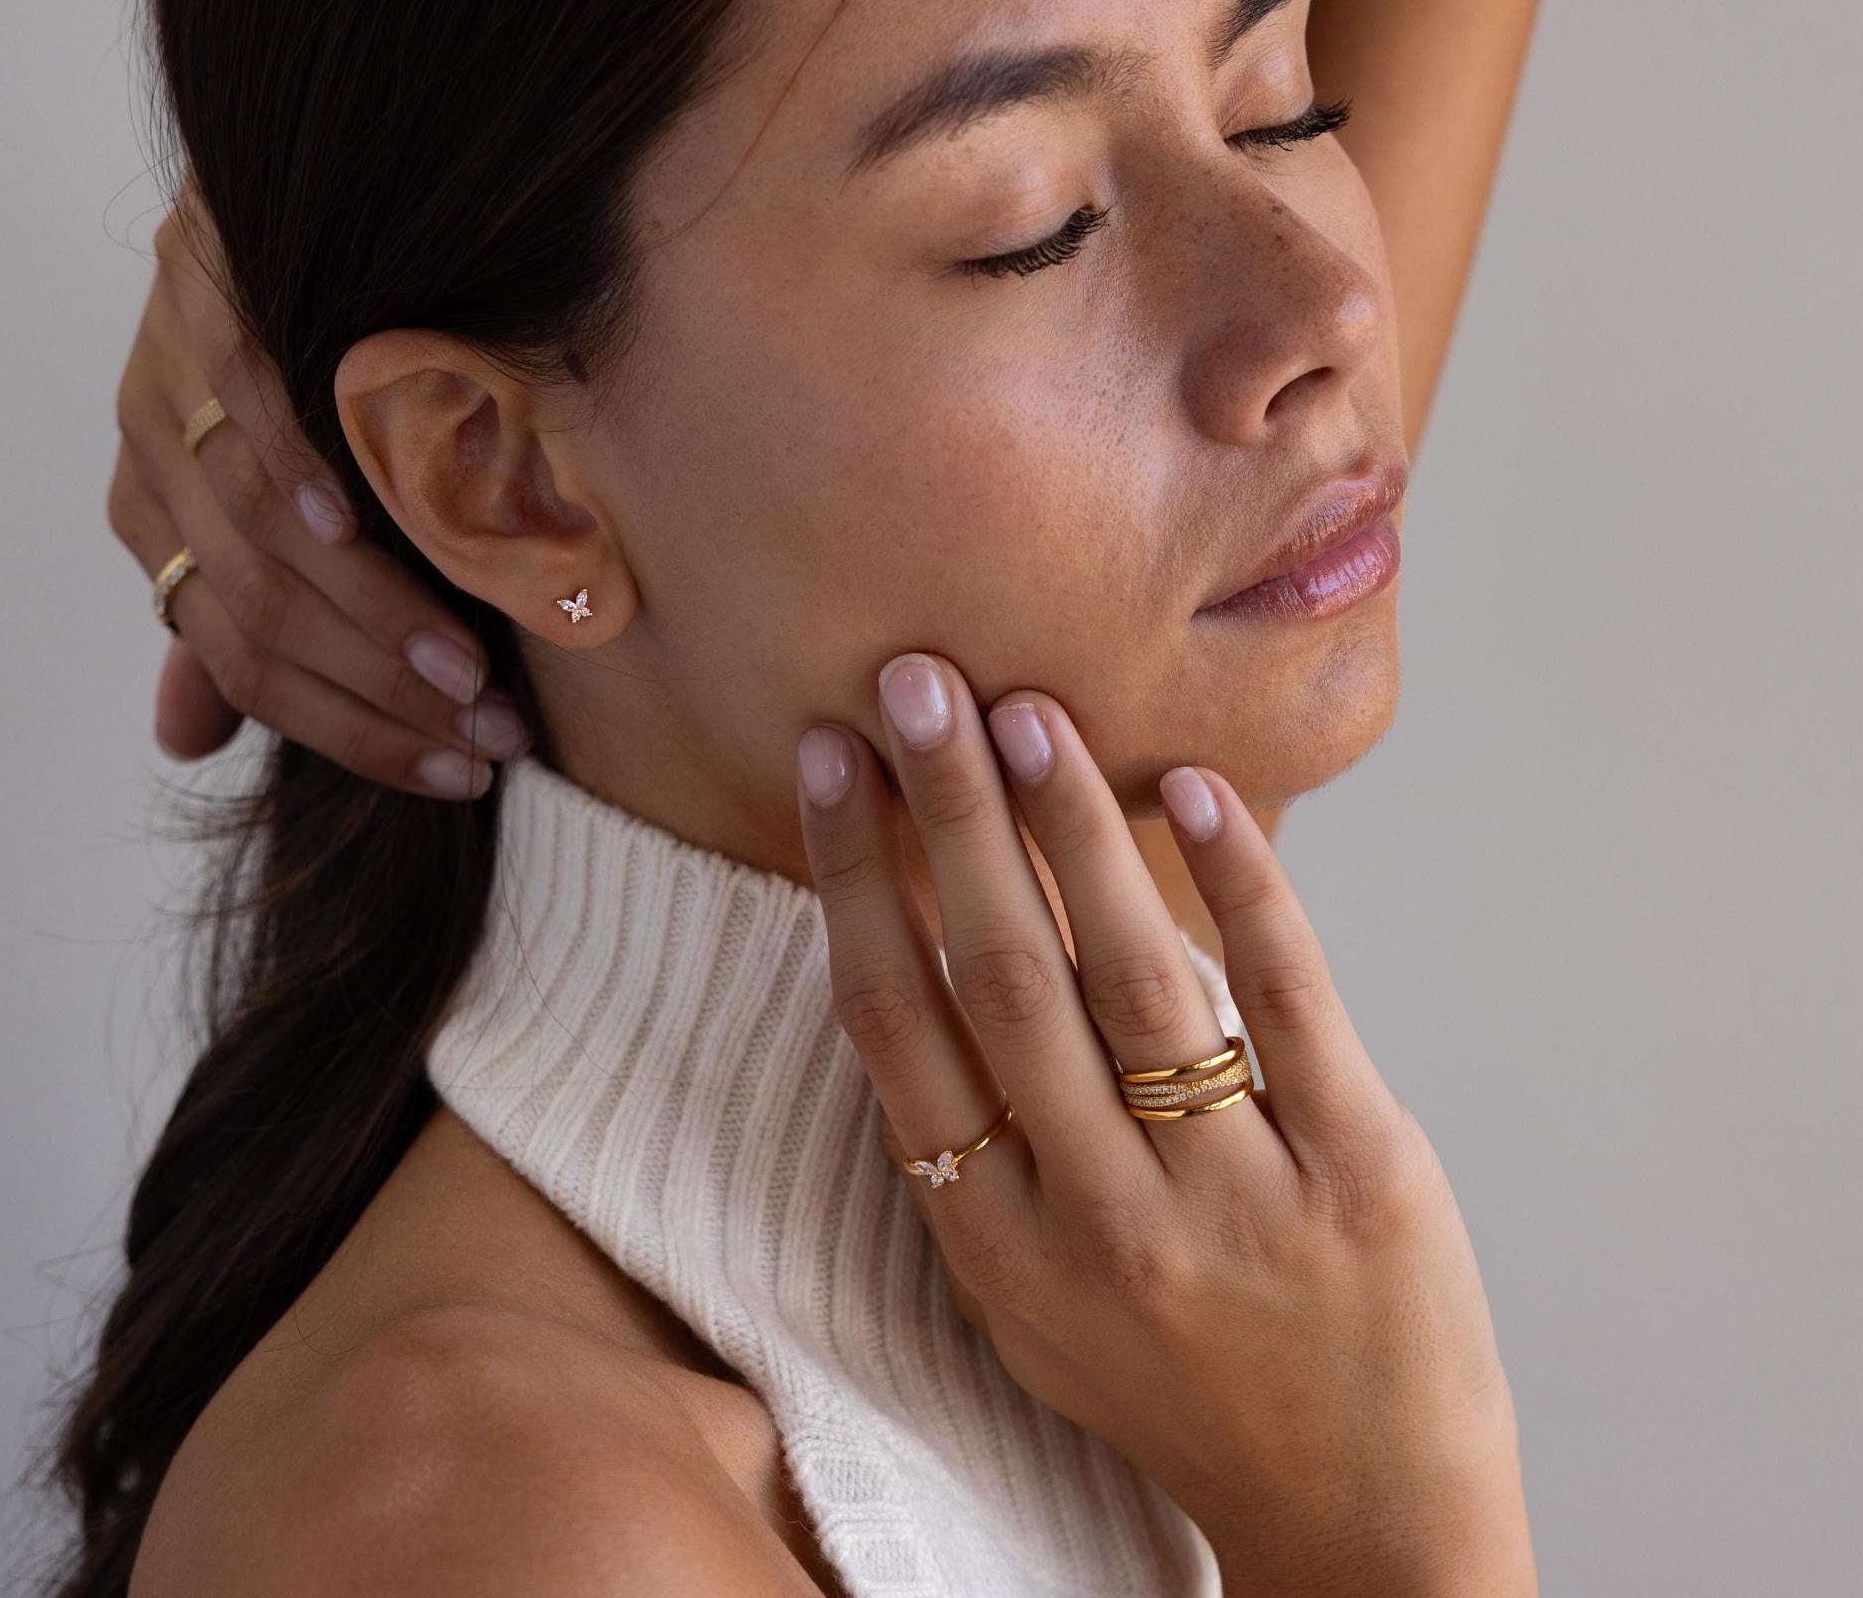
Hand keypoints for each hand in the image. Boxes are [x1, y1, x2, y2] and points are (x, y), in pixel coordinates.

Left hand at [106, 185, 528, 797]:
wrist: (306, 189)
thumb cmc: (307, 359)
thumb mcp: (263, 500)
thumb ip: (240, 612)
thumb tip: (184, 743)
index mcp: (157, 528)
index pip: (242, 664)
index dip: (353, 733)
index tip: (459, 770)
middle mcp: (148, 465)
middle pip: (259, 617)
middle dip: (381, 694)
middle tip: (490, 731)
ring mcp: (168, 379)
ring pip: (263, 537)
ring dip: (375, 615)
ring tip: (471, 666)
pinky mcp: (204, 297)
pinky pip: (254, 410)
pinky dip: (312, 474)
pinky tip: (376, 527)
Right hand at [794, 653, 1534, 1597]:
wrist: (1359, 1522)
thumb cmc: (1175, 1380)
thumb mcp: (1033, 1296)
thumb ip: (980, 1148)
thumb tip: (926, 951)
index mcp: (998, 1246)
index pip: (899, 1030)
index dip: (854, 880)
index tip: (833, 760)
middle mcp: (1101, 1220)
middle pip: (1000, 979)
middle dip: (949, 814)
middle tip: (917, 682)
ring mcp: (1236, 1197)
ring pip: (1130, 973)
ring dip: (1071, 825)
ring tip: (1028, 710)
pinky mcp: (1362, 1172)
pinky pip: (1288, 1000)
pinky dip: (1243, 882)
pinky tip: (1197, 788)